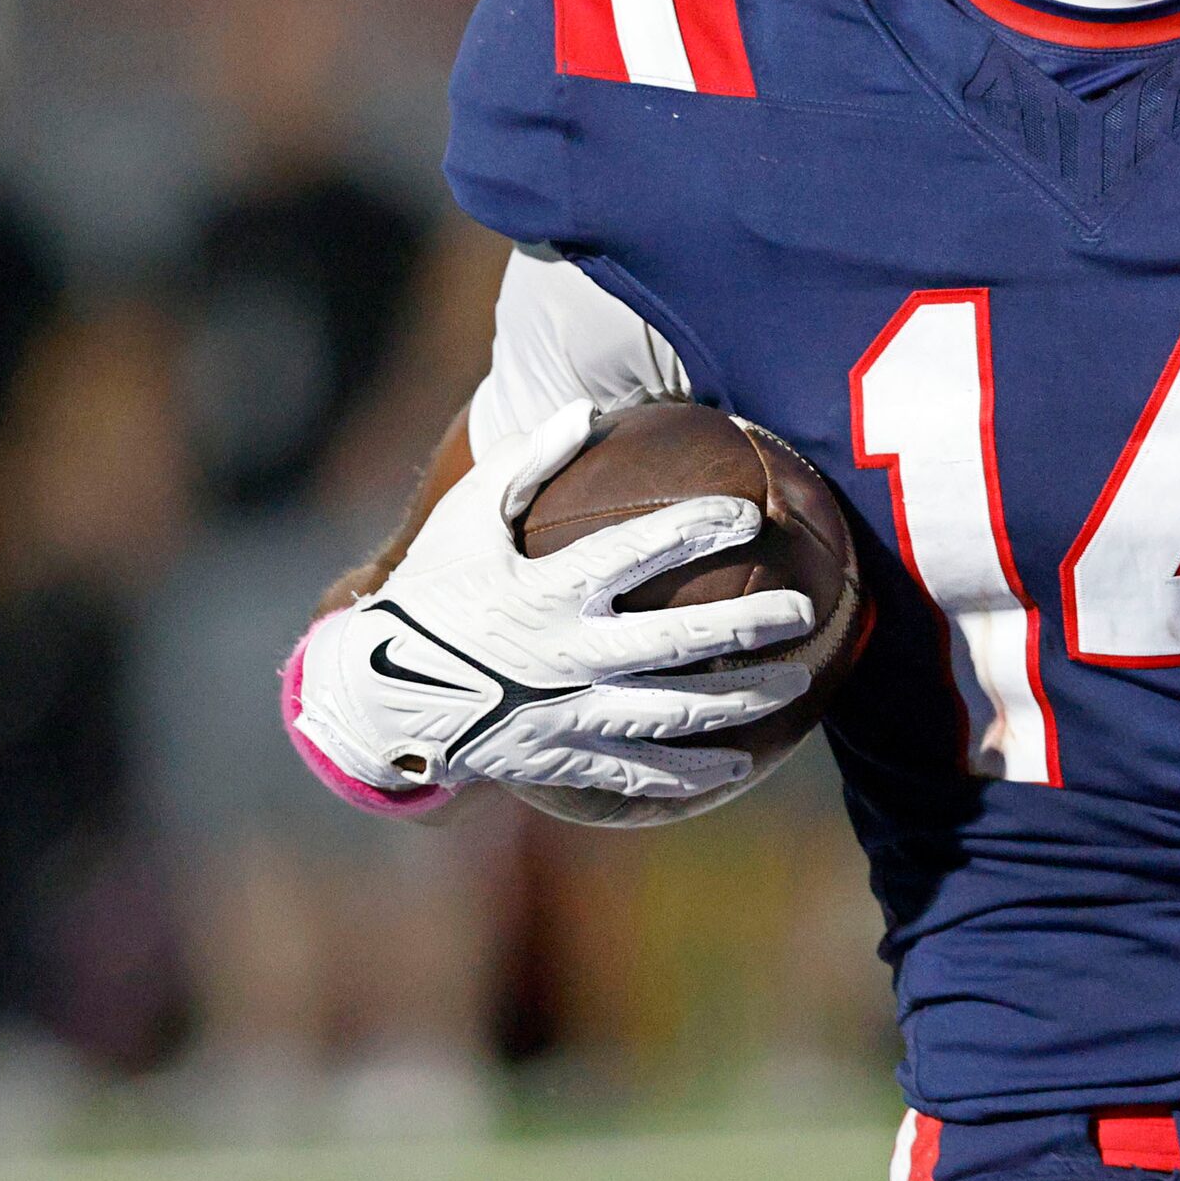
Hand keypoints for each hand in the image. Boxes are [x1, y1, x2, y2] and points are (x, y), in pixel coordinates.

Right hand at [292, 402, 816, 804]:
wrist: (378, 694)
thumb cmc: (435, 588)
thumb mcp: (468, 517)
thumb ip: (527, 461)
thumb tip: (586, 409)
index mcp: (545, 591)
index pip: (634, 554)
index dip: (694, 530)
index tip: (748, 514)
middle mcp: (563, 656)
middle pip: (674, 644)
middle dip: (746, 627)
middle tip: (801, 610)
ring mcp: (564, 715)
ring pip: (671, 715)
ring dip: (741, 701)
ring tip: (797, 684)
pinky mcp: (560, 759)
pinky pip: (635, 772)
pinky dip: (690, 772)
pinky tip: (740, 763)